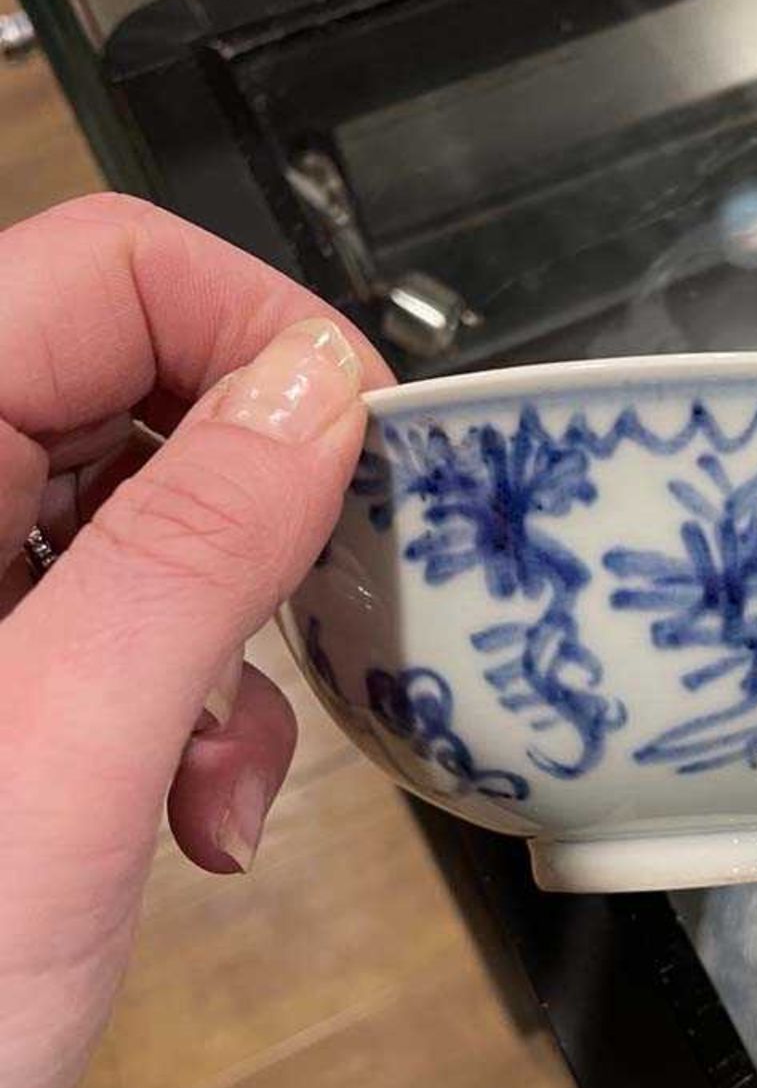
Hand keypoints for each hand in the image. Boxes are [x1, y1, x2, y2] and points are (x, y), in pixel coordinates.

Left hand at [0, 194, 390, 1087]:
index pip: (99, 268)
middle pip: (132, 385)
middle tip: (324, 621)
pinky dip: (195, 708)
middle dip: (261, 511)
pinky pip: (124, 623)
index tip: (368, 453)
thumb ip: (190, 553)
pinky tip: (199, 819)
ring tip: (229, 783)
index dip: (256, 332)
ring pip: (149, 515)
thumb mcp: (57, 761)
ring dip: (235, 638)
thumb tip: (317, 386)